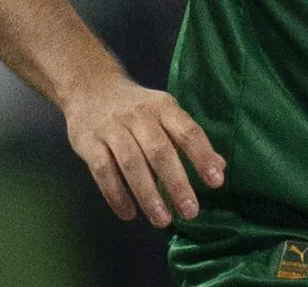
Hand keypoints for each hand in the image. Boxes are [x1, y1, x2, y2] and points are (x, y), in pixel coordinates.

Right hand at [61, 72, 225, 227]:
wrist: (91, 86)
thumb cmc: (138, 108)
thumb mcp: (166, 113)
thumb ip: (190, 140)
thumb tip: (219, 167)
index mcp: (164, 108)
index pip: (188, 132)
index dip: (203, 157)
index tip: (216, 182)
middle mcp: (140, 116)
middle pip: (160, 152)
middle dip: (176, 184)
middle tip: (190, 212)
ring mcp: (112, 128)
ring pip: (132, 164)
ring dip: (148, 195)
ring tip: (162, 220)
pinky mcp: (89, 142)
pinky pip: (103, 172)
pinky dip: (116, 195)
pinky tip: (129, 213)